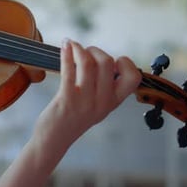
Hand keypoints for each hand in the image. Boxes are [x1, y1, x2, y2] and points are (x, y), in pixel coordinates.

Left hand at [35, 39, 141, 153]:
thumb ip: (103, 87)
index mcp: (113, 102)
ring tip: (72, 46)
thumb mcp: (96, 106)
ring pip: (89, 64)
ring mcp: (85, 101)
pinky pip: (69, 70)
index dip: (125, 63)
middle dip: (96, 50)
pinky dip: (67, 53)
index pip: (133, 78)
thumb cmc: (72, 119)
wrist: (54, 140)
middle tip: (85, 52)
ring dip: (79, 49)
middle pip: (108, 63)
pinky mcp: (66, 100)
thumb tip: (102, 58)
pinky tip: (65, 45)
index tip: (113, 60)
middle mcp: (102, 102)